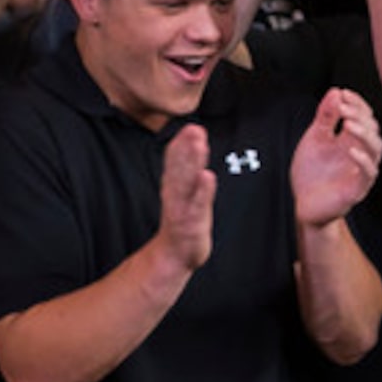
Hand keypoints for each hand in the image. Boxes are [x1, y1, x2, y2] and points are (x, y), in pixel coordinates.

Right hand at [158, 125, 215, 269]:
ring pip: (186, 182)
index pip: (176, 162)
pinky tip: (207, 176)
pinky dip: (202, 190)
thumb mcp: (183, 194)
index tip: (191, 127)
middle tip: (194, 129)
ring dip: (192, 162)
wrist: (175, 254)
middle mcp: (175, 195)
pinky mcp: (191, 223)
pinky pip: (197, 204)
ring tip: (199, 145)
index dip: (182, 144)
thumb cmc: (184, 221)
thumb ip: (186, 169)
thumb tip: (194, 143)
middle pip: (180, 168)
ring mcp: (182, 209)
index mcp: (174, 186)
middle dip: (186, 148)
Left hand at [291, 87, 381, 226]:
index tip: (344, 93)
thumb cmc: (311, 174)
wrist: (304, 204)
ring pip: (376, 150)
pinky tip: (350, 149)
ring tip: (349, 123)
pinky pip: (368, 174)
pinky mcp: (357, 189)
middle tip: (344, 107)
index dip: (357, 104)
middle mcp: (361, 155)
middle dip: (360, 116)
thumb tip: (336, 92)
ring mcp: (361, 172)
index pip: (365, 118)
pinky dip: (362, 160)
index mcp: (352, 141)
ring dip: (364, 134)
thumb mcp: (315, 138)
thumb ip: (325, 117)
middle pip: (373, 130)